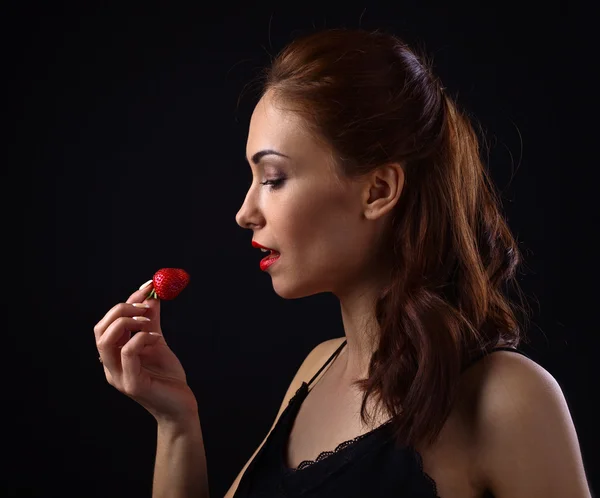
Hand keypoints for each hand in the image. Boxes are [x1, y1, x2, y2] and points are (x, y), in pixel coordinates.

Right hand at [94, 282, 197, 423]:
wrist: (181, 405)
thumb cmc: (168, 377)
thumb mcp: (158, 342)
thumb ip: (151, 321)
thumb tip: (151, 296)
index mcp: (114, 355)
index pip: (107, 323)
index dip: (126, 302)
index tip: (147, 287)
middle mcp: (110, 366)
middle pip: (100, 329)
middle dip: (122, 310)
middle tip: (146, 305)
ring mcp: (118, 376)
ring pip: (106, 341)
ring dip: (128, 323)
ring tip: (150, 322)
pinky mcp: (131, 384)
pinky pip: (127, 352)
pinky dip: (142, 338)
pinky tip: (158, 339)